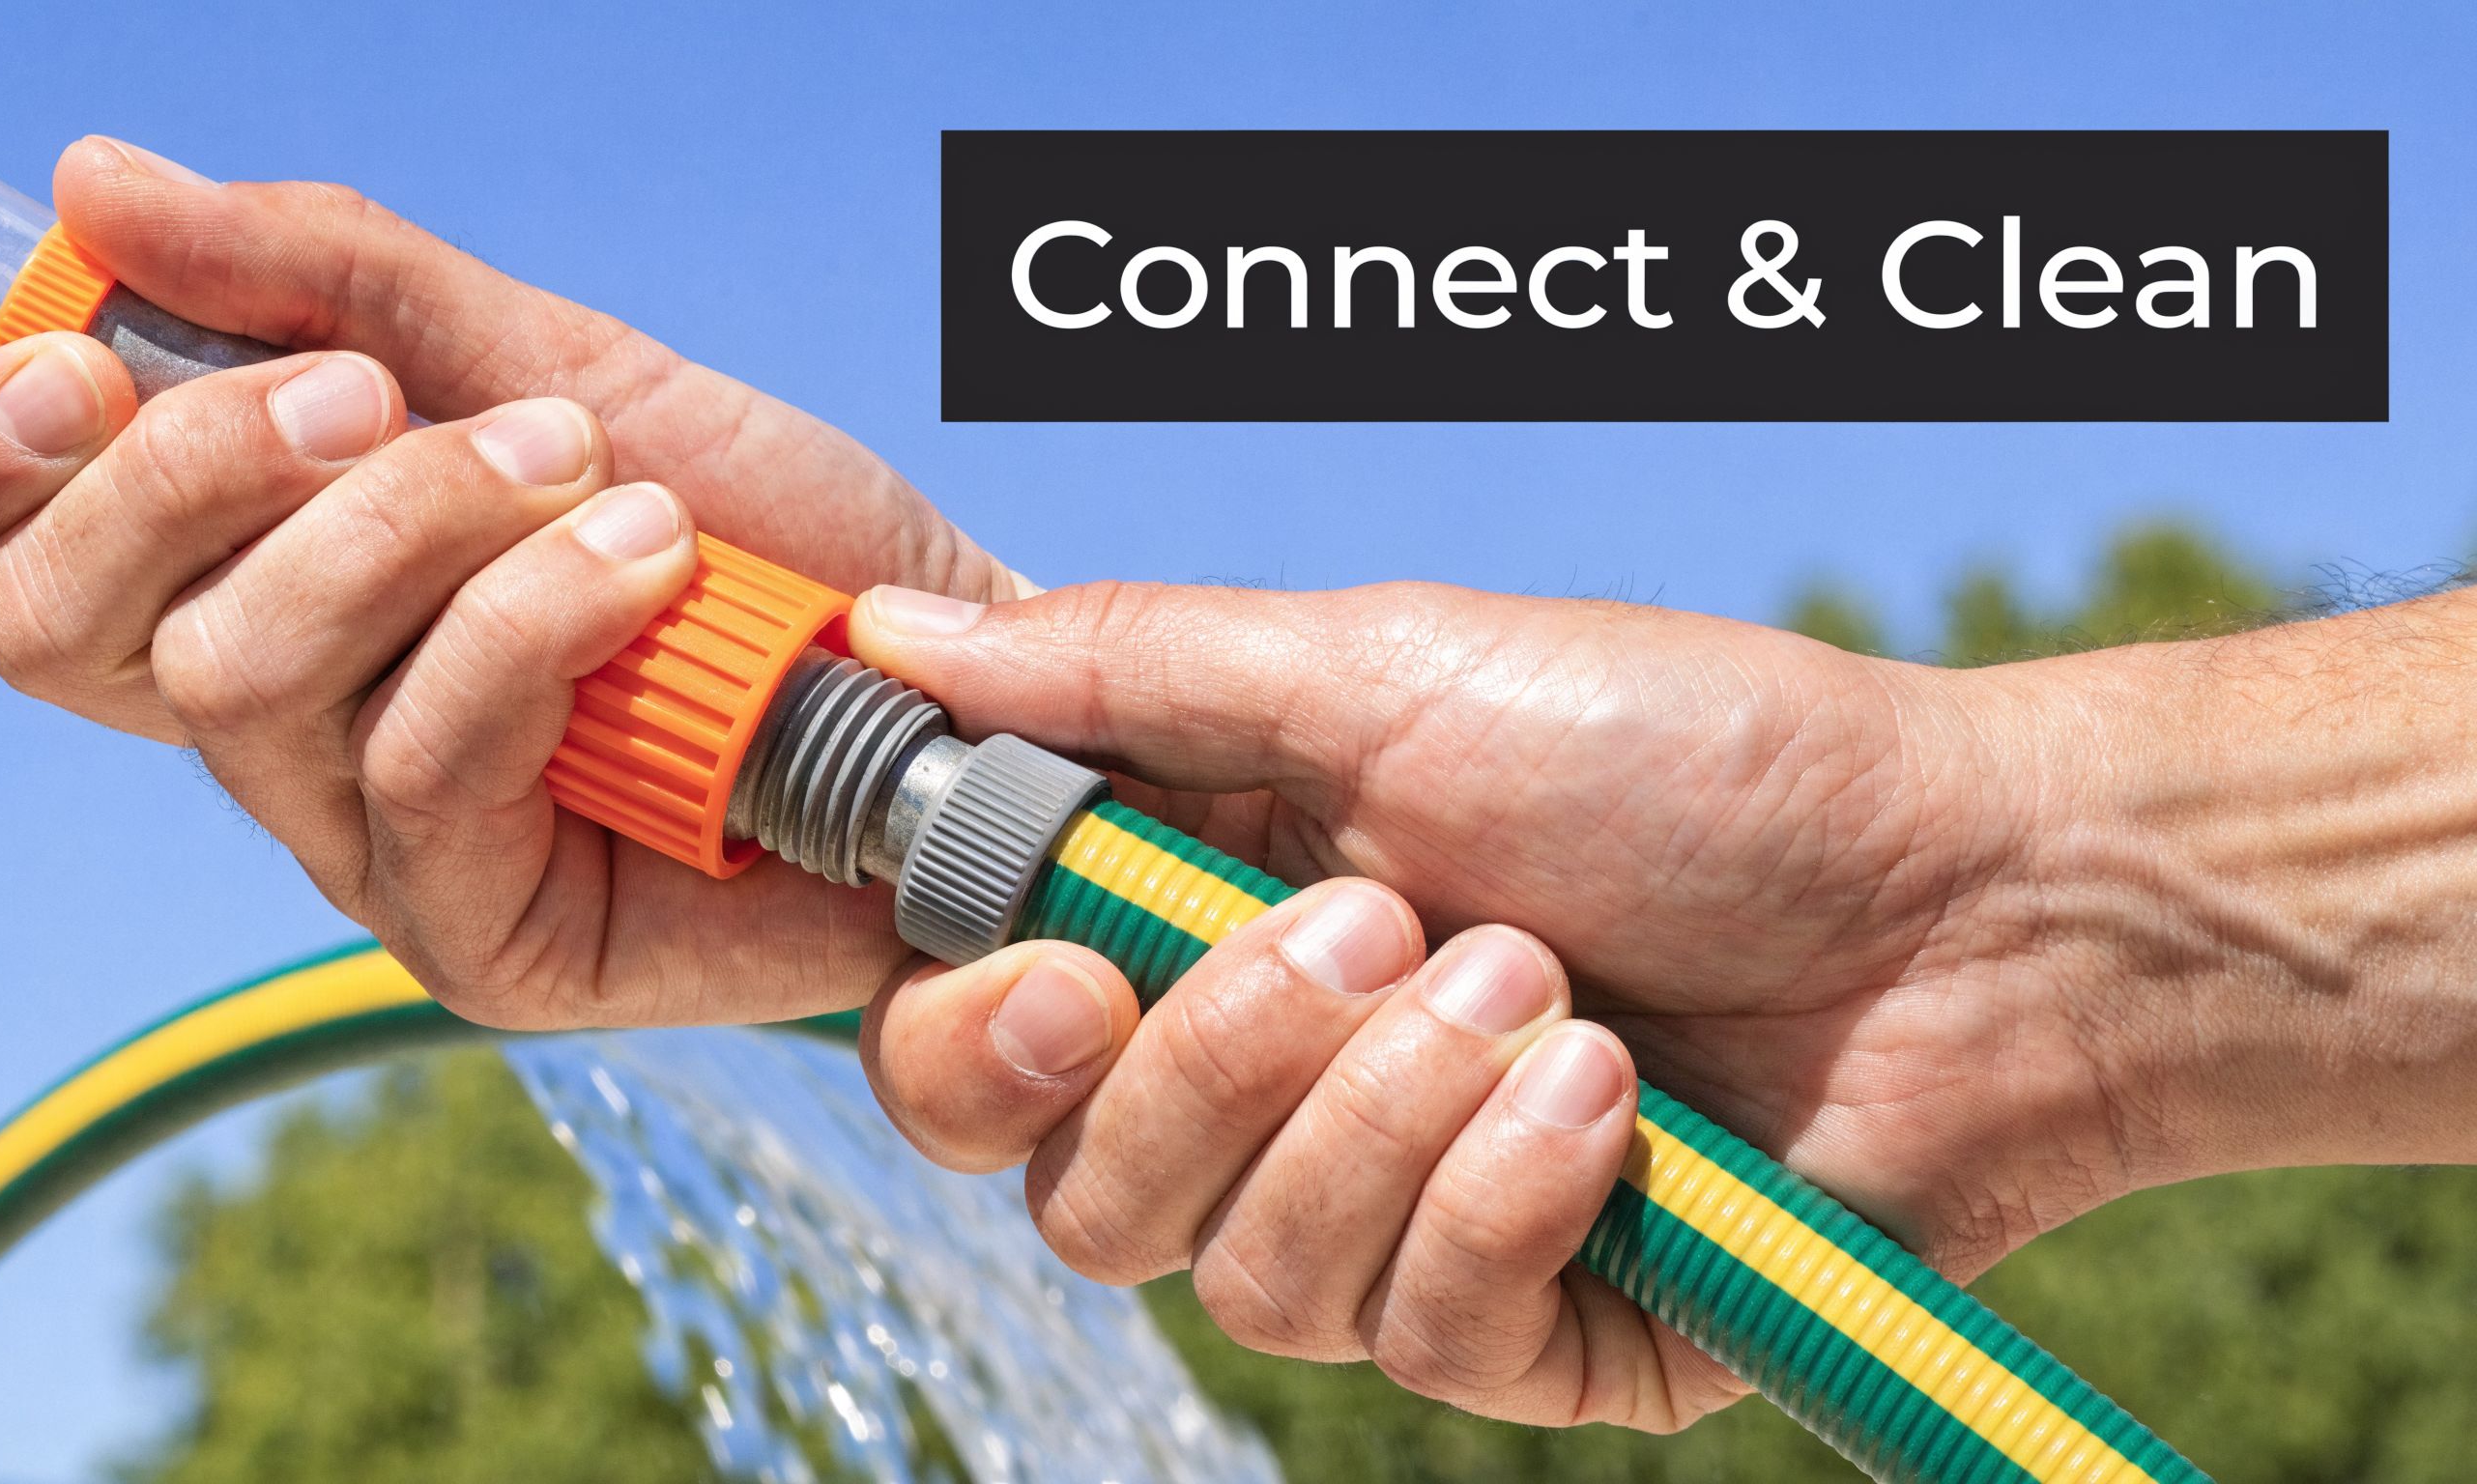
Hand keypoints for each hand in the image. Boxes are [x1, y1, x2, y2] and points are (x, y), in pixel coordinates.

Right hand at [0, 137, 1022, 1027]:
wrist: (953, 662)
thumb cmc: (753, 525)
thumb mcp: (542, 351)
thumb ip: (325, 275)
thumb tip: (92, 184)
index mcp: (243, 583)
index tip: (75, 355)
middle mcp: (273, 729)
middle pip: (58, 627)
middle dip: (190, 473)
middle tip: (365, 395)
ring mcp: (365, 844)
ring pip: (240, 675)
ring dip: (413, 525)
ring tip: (581, 464)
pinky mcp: (479, 934)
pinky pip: (420, 760)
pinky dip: (530, 619)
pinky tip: (648, 559)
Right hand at [844, 577, 2476, 1430]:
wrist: (1967, 899)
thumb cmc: (1682, 752)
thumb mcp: (1387, 670)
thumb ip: (1125, 672)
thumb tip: (894, 644)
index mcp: (1200, 927)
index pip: (973, 1049)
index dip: (973, 1042)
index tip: (1073, 980)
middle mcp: (1268, 1091)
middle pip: (1078, 1191)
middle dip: (1220, 1065)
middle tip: (1384, 925)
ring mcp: (1392, 1220)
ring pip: (1238, 1278)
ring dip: (1393, 1116)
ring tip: (1544, 986)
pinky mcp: (1522, 1331)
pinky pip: (1413, 1335)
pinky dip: (1505, 1199)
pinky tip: (1610, 1099)